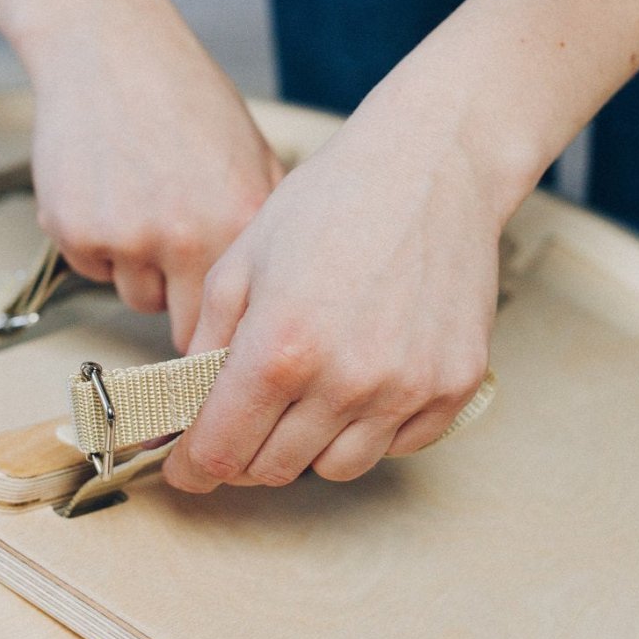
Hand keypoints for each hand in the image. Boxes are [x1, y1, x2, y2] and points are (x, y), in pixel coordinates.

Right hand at [24, 0, 283, 350]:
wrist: (108, 46)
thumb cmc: (185, 100)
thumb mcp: (255, 158)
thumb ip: (266, 231)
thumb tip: (281, 301)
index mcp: (239, 224)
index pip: (240, 325)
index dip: (231, 335)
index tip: (226, 343)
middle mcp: (185, 237)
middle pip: (187, 332)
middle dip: (187, 310)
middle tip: (183, 270)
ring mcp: (126, 236)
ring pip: (138, 299)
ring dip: (142, 273)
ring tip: (146, 207)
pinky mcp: (74, 230)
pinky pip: (93, 271)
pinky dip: (98, 246)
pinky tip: (110, 193)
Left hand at [162, 94, 507, 490]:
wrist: (432, 168)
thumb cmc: (332, 203)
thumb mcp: (242, 263)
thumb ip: (206, 345)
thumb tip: (184, 410)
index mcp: (280, 349)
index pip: (221, 451)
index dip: (195, 466)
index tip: (190, 468)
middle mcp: (346, 381)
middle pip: (274, 469)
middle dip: (247, 453)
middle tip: (247, 422)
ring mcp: (407, 389)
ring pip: (338, 469)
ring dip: (310, 446)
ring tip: (309, 398)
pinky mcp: (454, 387)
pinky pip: (399, 446)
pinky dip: (372, 430)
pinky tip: (364, 384)